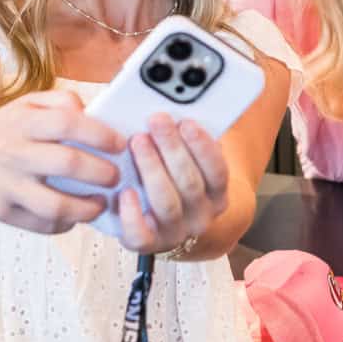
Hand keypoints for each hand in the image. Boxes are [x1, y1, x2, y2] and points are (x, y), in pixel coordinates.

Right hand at [0, 90, 125, 233]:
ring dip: (87, 208)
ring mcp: (7, 186)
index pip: (68, 123)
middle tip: (116, 176)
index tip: (121, 144)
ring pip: (55, 204)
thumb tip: (92, 113)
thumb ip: (60, 102)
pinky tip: (75, 216)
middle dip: (102, 173)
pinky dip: (65, 223)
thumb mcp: (24, 105)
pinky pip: (41, 224)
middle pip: (67, 164)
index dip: (100, 134)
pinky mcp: (1, 212)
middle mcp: (14, 153)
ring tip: (101, 203)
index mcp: (23, 123)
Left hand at [118, 113, 229, 254]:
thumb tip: (163, 97)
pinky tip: (124, 191)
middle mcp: (201, 215)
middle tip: (155, 120)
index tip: (186, 121)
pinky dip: (132, 213)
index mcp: (217, 193)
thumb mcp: (189, 159)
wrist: (171, 224)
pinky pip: (141, 234)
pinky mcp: (149, 244)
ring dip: (152, 168)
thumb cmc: (174, 178)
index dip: (203, 145)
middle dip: (172, 148)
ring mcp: (176, 231)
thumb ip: (183, 135)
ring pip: (167, 202)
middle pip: (189, 182)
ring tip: (137, 141)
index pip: (217, 170)